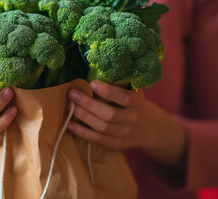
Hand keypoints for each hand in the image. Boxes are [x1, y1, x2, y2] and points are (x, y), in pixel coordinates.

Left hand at [67, 80, 186, 166]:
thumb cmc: (132, 104)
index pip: (125, 98)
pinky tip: (69, 125)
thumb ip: (117, 85)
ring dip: (83, 116)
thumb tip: (91, 72)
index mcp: (138, 102)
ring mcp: (125, 133)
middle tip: (72, 94)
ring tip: (69, 106)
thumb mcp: (132, 92)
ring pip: (102, 127)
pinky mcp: (116, 144)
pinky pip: (98, 139)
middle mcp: (133, 118)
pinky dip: (82, 132)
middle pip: (110, 114)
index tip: (92, 83)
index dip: (108, 91)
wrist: (148, 128)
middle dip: (88, 103)